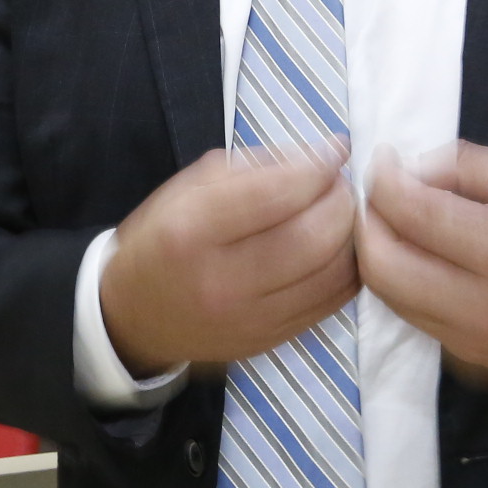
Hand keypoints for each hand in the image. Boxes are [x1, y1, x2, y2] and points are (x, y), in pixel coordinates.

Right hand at [101, 147, 358, 376]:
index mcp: (192, 231)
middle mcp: (222, 280)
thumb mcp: (187, 189)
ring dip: (351, 234)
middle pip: (314, 237)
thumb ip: (251, 168)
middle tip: (340, 183)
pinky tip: (339, 248)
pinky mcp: (271, 340)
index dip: (319, 166)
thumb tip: (320, 156)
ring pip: (332, 273)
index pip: (277, 193)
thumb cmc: (161, 239)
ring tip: (342, 212)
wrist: (135, 317)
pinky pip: (332, 303)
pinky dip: (347, 269)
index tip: (337, 148)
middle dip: (341, 200)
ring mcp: (250, 318)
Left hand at [358, 143, 487, 398]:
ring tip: (399, 224)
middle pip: (381, 265)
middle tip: (380, 195)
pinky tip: (428, 261)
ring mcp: (473, 345)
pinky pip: (416, 320)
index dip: (383, 179)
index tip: (383, 158)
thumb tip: (410, 168)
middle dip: (368, 222)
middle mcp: (483, 307)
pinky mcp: (472, 366)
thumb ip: (470, 166)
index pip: (410, 213)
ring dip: (381, 256)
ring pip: (389, 298)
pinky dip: (408, 286)